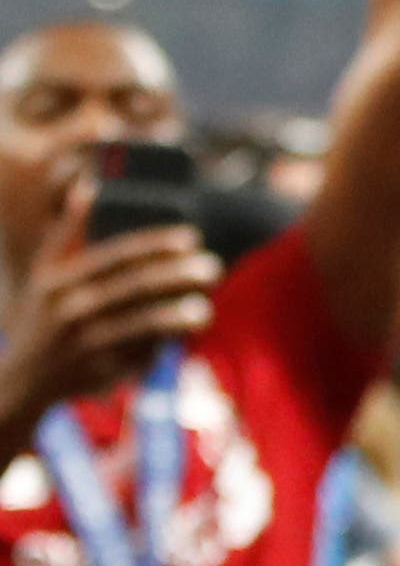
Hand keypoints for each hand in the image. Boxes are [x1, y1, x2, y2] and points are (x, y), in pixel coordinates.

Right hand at [0, 183, 219, 448]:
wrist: (21, 380)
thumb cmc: (40, 316)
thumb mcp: (42, 272)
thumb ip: (67, 231)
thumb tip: (90, 185)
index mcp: (58, 280)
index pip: (116, 255)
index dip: (157, 244)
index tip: (192, 238)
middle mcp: (68, 310)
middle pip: (136, 287)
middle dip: (180, 276)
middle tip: (213, 268)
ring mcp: (83, 344)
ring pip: (142, 325)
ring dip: (179, 316)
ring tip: (206, 308)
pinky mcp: (97, 372)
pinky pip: (139, 355)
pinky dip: (164, 345)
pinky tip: (185, 335)